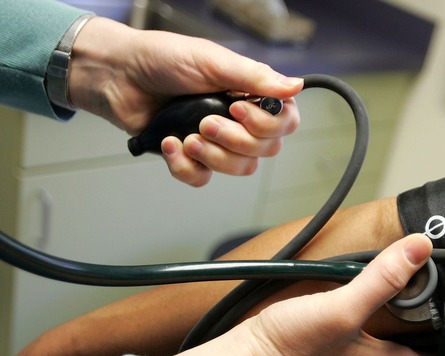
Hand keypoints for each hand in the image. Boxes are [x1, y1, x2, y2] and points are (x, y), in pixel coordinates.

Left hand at [69, 17, 302, 185]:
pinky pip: (203, 178)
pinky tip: (170, 143)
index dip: (267, 125)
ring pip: (239, 168)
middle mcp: (239, 120)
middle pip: (265, 150)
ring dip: (213, 156)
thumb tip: (296, 86)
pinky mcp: (191, 157)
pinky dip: (185, 165)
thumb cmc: (163, 58)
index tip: (237, 109)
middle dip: (235, 140)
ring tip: (188, 135)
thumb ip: (254, 77)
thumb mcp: (212, 61)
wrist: (117, 75)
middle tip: (206, 121)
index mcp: (251, 94)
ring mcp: (217, 141)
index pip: (285, 123)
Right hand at [165, 234, 438, 355]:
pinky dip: (372, 326)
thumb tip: (419, 250)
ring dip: (400, 327)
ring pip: (390, 350)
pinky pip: (364, 345)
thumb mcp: (342, 307)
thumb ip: (382, 279)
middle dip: (430, 330)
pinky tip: (360, 305)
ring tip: (404, 296)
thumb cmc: (288, 347)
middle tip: (435, 298)